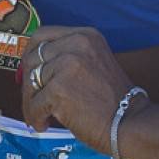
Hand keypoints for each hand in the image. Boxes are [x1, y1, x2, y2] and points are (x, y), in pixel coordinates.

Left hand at [21, 26, 130, 150]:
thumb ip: (67, 58)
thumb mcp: (94, 63)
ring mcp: (67, 65)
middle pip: (33, 58)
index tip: (27, 69)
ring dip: (31, 103)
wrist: (131, 123)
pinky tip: (44, 124)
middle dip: (28, 81)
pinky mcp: (59, 89)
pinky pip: (34, 104)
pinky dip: (35, 117)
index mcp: (85, 35)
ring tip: (40, 116)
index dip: (31, 53)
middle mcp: (76, 45)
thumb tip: (31, 68)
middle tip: (32, 98)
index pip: (43, 35)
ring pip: (31, 82)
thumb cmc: (114, 101)